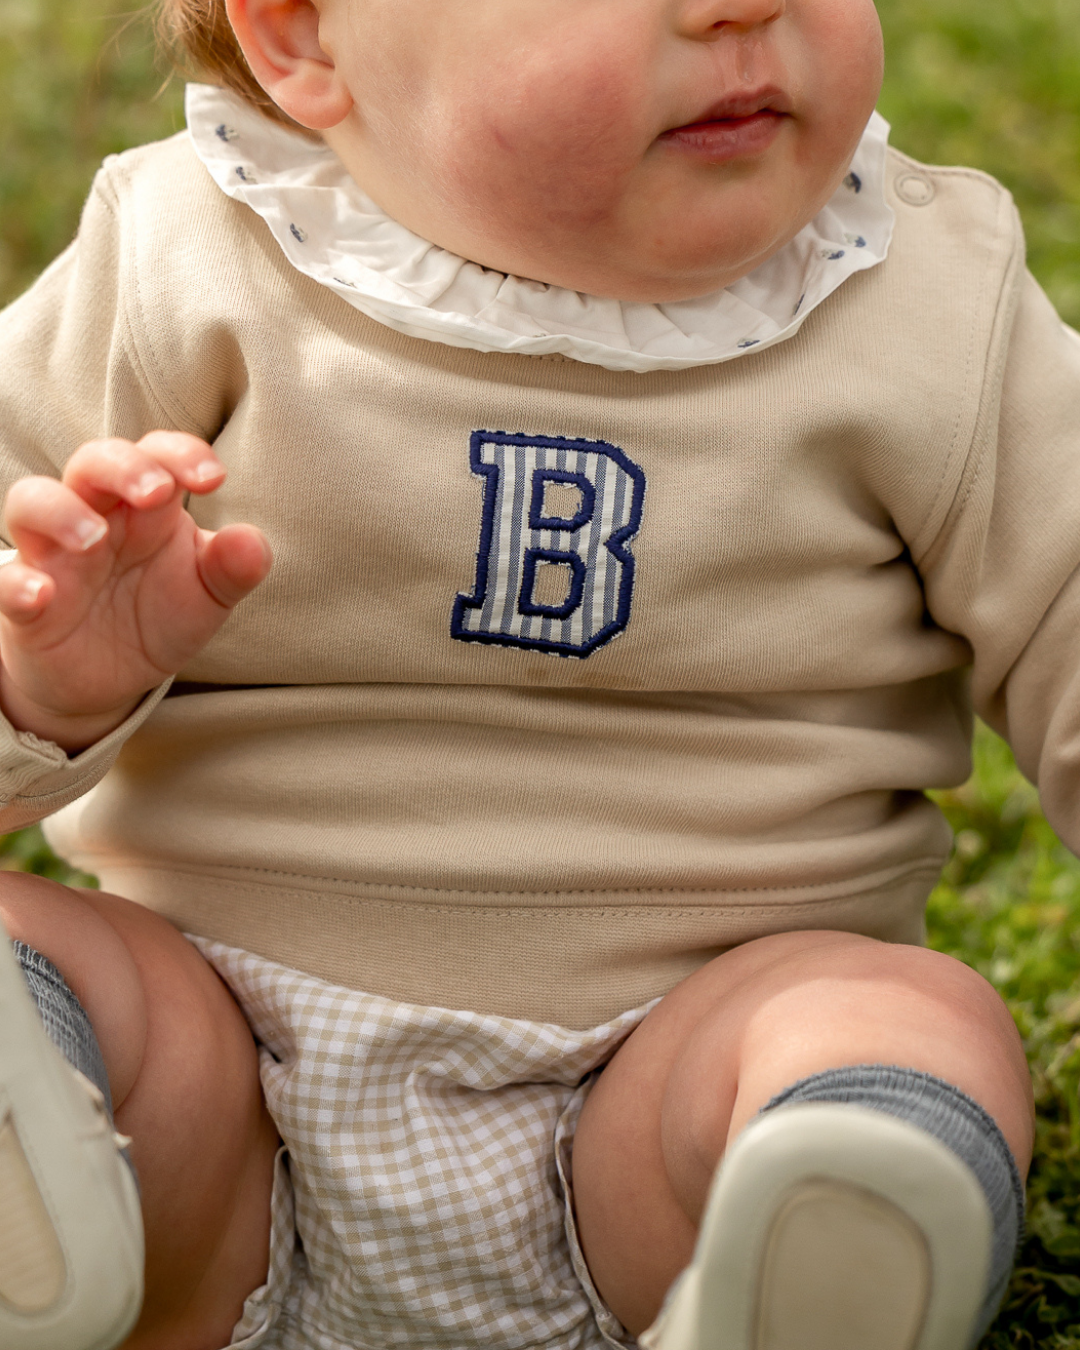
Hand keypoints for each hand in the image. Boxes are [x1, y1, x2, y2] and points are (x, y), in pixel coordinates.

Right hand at [0, 431, 271, 751]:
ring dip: (60, 511)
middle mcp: (96, 517)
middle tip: (156, 494)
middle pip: (93, 461)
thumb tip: (253, 542)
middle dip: (123, 466)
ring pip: (31, 502)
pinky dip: (16, 584)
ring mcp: (52, 556)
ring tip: (93, 539)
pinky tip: (41, 594)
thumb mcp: (206, 595)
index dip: (182, 455)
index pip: (157, 455)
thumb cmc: (158, 614)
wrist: (108, 678)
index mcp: (147, 507)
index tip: (214, 480)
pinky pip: (5, 582)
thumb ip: (232, 568)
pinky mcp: (23, 604)